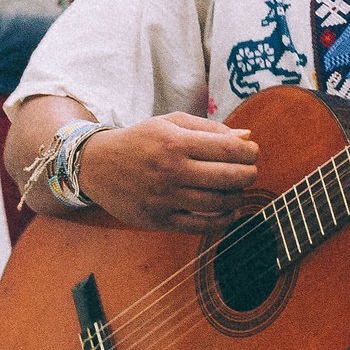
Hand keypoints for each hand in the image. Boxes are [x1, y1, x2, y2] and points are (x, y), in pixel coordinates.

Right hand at [79, 113, 261, 233]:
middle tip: (251, 171)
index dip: (249, 152)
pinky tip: (230, 212)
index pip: (229, 150)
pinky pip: (199, 226)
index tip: (253, 152)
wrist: (96, 165)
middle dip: (249, 174)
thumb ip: (210, 128)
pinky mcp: (157, 219)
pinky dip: (222, 221)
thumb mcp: (171, 123)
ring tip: (239, 189)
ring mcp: (163, 198)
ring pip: (217, 203)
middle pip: (228, 177)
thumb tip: (247, 136)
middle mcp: (170, 171)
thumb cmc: (141, 140)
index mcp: (175, 143)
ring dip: (238, 197)